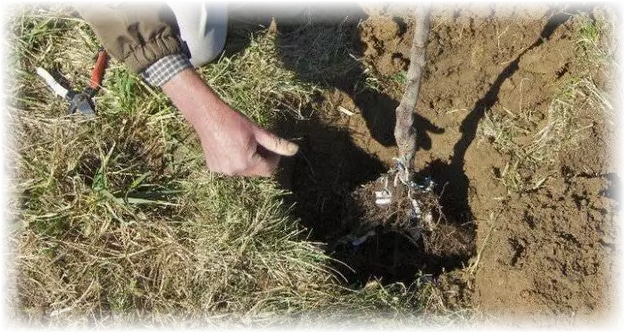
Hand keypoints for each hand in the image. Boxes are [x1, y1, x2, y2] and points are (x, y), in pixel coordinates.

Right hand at [162, 68, 297, 175]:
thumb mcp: (258, 131)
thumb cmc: (234, 121)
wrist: (207, 116)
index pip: (268, 169)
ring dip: (248, 160)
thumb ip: (276, 143)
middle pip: (256, 171)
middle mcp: (233, 171)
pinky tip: (230, 145)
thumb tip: (295, 150)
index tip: (272, 148)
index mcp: (246, 163)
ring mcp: (222, 171)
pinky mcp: (214, 167)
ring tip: (243, 143)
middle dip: (261, 159)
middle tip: (258, 143)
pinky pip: (231, 167)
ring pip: (244, 170)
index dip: (274, 159)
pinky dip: (235, 160)